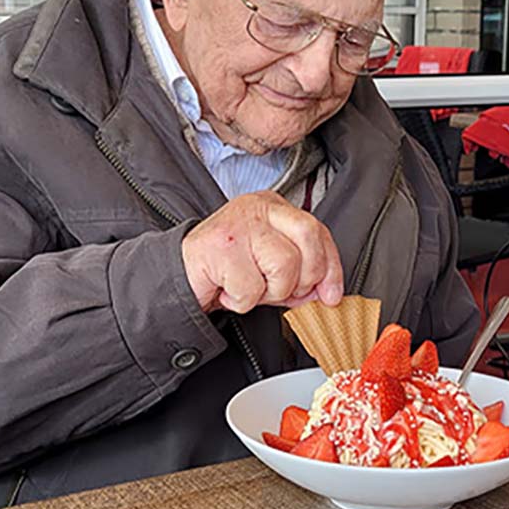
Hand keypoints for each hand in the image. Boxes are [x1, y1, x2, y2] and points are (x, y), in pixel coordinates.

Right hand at [181, 191, 343, 313]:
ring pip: (284, 266)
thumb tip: (327, 291)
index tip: (331, 294)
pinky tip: (227, 290)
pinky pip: (251, 288)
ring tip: (247, 287)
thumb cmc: (225, 271)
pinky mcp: (221, 247)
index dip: (330, 266)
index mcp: (273, 207)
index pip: (317, 229)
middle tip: (280, 291)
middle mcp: (257, 207)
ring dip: (268, 292)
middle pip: (308, 236)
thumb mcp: (269, 267)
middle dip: (303, 277)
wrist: (178, 276)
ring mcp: (239, 224)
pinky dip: (241, 301)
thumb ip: (299, 273)